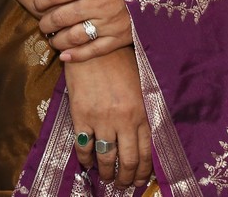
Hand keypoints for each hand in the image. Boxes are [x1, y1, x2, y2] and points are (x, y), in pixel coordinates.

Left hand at [33, 0, 132, 62]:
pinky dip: (77, 55)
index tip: (37, 3)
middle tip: (42, 24)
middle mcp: (98, 4)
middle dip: (47, 23)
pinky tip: (64, 56)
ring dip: (58, 40)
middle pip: (61, 17)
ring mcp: (108, 23)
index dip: (41, 0)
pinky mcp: (119, 38)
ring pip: (74, 36)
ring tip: (52, 38)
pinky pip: (94, 50)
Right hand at [65, 48, 152, 187]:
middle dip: (125, 178)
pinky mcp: (81, 116)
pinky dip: (85, 160)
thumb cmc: (118, 62)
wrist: (92, 45)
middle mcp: (124, 119)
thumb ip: (143, 111)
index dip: (143, 172)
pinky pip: (83, 147)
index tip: (140, 181)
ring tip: (106, 178)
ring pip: (106, 158)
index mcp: (141, 111)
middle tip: (122, 185)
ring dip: (106, 173)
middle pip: (128, 160)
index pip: (147, 152)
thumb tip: (145, 139)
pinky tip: (87, 163)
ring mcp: (101, 119)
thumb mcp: (139, 85)